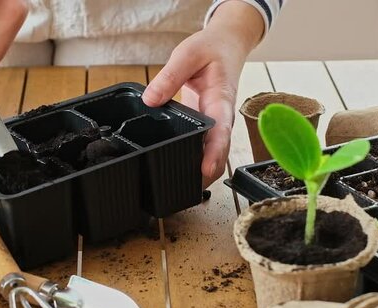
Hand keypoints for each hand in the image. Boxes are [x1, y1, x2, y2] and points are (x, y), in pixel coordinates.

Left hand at [142, 1, 263, 187]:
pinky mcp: (207, 124)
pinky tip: (179, 170)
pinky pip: (203, 146)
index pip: (221, 132)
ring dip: (200, 172)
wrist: (227, 45)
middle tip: (186, 192)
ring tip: (181, 190)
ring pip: (212, 154)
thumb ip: (169, 77)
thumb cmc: (211, 49)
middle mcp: (221, 117)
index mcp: (221, 101)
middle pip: (218, 153)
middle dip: (206, 174)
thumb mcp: (188, 55)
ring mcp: (215, 124)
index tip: (205, 172)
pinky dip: (194, 160)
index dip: (214, 155)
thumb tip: (150, 100)